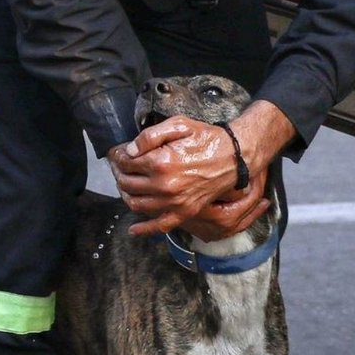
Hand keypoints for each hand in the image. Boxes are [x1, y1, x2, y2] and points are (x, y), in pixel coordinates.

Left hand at [109, 117, 269, 238]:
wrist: (235, 157)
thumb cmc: (207, 138)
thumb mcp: (179, 124)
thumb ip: (150, 135)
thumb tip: (130, 151)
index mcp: (161, 162)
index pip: (126, 162)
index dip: (119, 155)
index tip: (120, 152)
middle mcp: (164, 185)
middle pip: (127, 182)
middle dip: (119, 172)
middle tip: (121, 166)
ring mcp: (174, 202)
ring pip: (136, 203)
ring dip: (126, 194)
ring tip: (127, 184)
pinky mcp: (185, 212)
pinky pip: (160, 225)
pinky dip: (144, 229)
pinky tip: (133, 230)